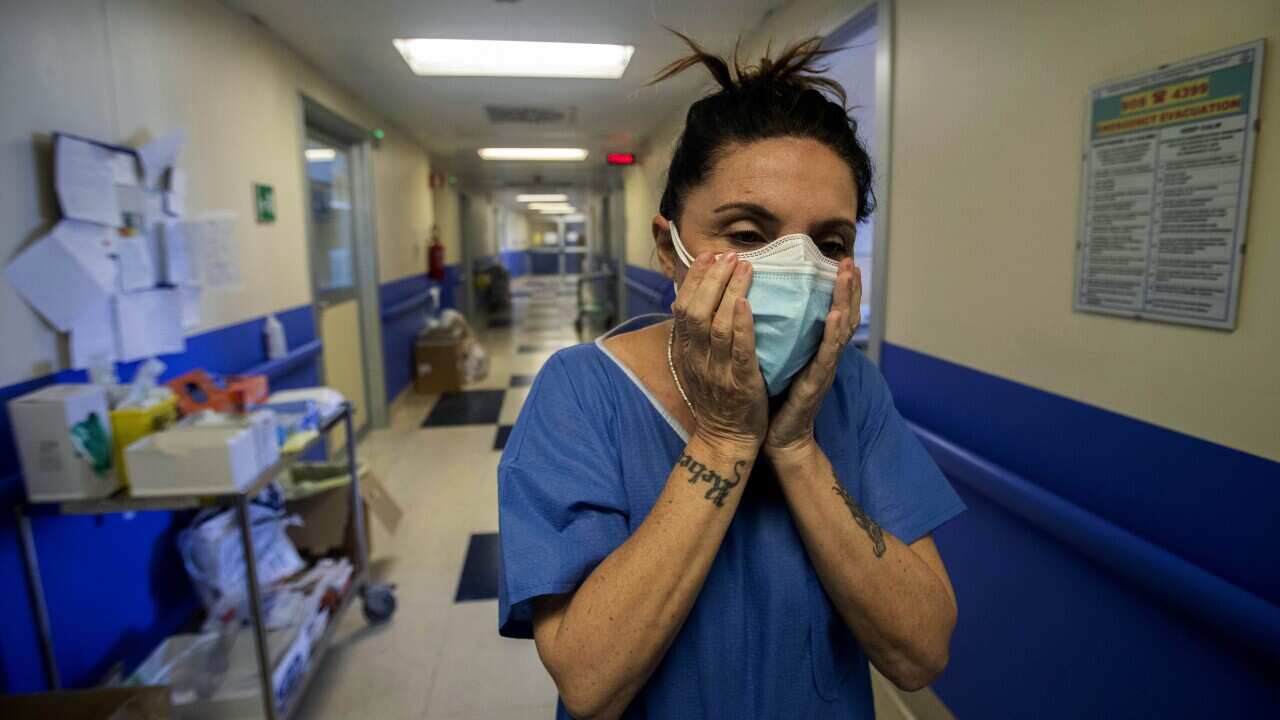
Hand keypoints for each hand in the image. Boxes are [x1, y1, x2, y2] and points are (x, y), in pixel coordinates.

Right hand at [672, 251, 768, 449]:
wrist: (725, 439)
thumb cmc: (716, 399)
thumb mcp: (695, 365)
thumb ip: (694, 336)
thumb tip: (692, 301)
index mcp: (685, 352)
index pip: (683, 306)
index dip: (695, 279)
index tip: (708, 256)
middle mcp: (696, 358)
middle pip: (696, 310)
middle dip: (712, 278)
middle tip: (729, 255)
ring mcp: (717, 371)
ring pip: (717, 324)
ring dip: (730, 292)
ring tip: (744, 267)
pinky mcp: (740, 383)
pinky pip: (739, 350)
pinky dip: (742, 325)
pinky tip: (747, 303)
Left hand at [765, 258, 861, 455]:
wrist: (779, 439)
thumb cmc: (775, 398)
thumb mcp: (778, 360)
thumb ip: (780, 335)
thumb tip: (764, 302)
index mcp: (815, 348)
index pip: (833, 311)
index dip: (840, 288)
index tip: (841, 261)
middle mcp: (825, 356)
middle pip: (845, 315)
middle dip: (849, 287)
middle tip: (850, 261)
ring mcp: (824, 369)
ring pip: (841, 330)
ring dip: (845, 301)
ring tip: (847, 277)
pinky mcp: (815, 385)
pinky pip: (825, 357)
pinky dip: (831, 335)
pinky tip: (832, 317)